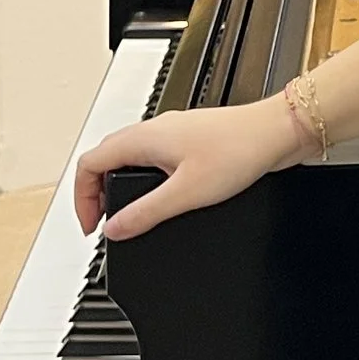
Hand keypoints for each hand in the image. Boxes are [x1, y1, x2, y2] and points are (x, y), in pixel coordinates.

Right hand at [76, 93, 302, 241]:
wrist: (277, 132)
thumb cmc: (239, 150)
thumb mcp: (186, 193)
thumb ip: (146, 213)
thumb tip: (114, 228)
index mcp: (144, 138)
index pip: (89, 163)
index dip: (81, 198)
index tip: (91, 226)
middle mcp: (154, 131)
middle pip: (105, 159)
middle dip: (96, 193)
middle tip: (102, 223)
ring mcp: (173, 134)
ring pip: (129, 157)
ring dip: (119, 186)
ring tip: (126, 215)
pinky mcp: (192, 142)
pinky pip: (153, 160)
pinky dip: (144, 181)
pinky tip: (160, 199)